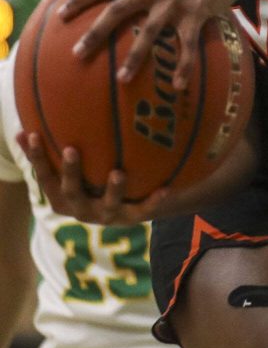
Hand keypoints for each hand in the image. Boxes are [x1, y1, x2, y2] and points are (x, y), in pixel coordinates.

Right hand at [17, 132, 167, 225]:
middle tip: (71, 150)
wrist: (122, 211)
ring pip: (108, 204)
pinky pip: (143, 210)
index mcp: (61, 199)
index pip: (44, 177)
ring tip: (118, 173)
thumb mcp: (65, 174)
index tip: (33, 134)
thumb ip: (46, 155)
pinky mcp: (131, 217)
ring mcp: (106, 215)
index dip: (37, 157)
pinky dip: (154, 201)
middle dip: (71, 172)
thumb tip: (22, 130)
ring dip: (113, 189)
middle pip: (72, 191)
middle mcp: (81, 210)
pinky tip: (166, 189)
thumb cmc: (87, 184)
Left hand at [60, 0, 244, 89]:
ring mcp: (174, 4)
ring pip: (148, 33)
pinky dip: (184, 66)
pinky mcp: (195, 15)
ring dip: (134, 58)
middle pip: (116, 12)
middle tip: (77, 54)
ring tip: (121, 78)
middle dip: (95, 34)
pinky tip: (178, 85)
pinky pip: (187, 45)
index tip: (61, 16)